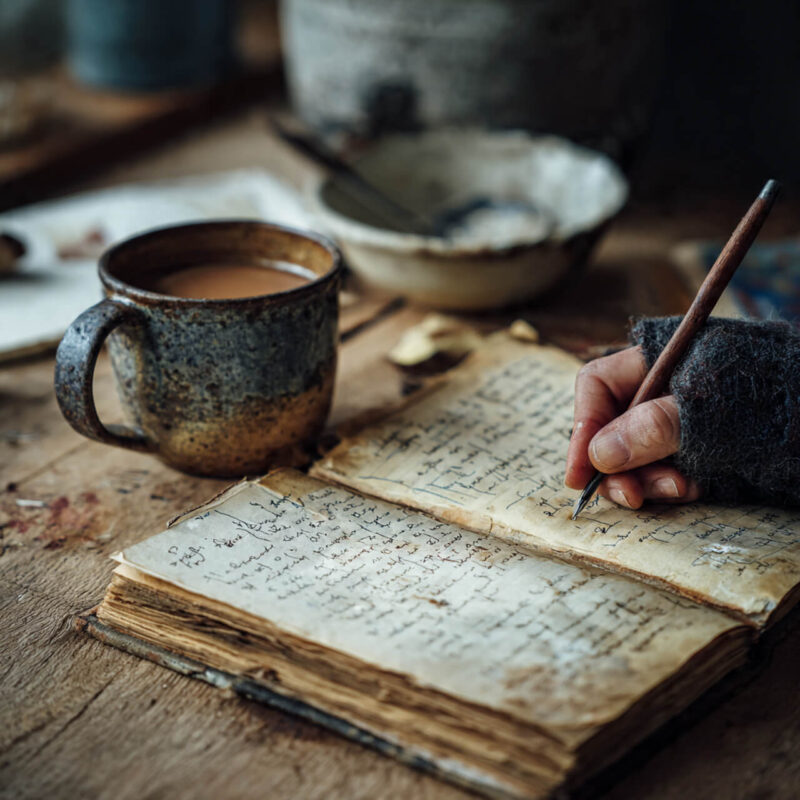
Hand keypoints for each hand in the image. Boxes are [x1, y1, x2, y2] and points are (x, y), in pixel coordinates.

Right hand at [564, 346, 700, 508]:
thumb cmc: (772, 392)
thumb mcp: (709, 406)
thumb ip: (654, 427)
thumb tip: (597, 456)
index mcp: (652, 358)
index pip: (596, 387)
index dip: (581, 432)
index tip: (578, 476)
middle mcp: (655, 388)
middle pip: (610, 429)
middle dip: (619, 468)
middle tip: (632, 497)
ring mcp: (673, 418)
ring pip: (636, 458)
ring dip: (650, 482)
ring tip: (682, 488)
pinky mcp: (694, 446)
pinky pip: (665, 471)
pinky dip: (673, 485)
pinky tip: (696, 487)